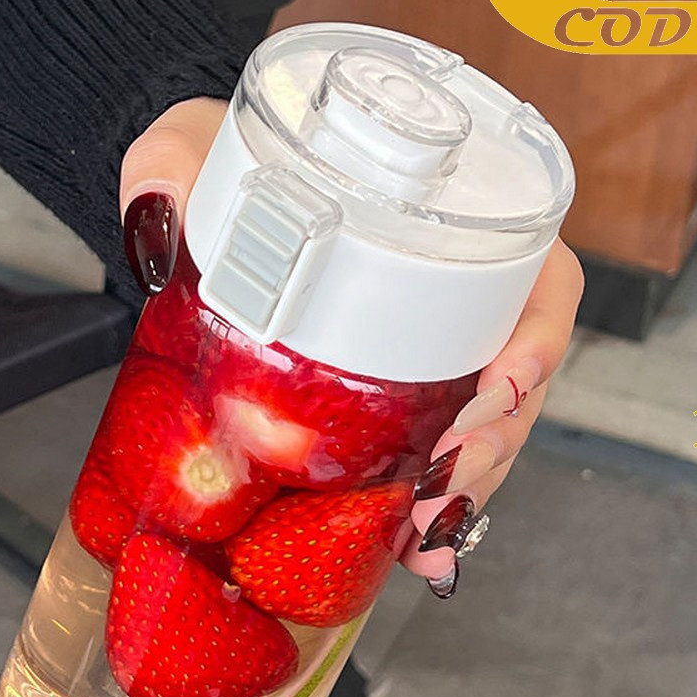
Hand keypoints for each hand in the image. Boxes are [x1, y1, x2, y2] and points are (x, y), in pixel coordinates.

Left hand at [120, 99, 584, 599]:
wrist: (210, 207)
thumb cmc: (228, 165)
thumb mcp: (197, 145)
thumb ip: (170, 164)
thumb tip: (158, 216)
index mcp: (444, 223)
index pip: (537, 279)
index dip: (538, 338)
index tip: (502, 384)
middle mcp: (452, 297)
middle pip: (517, 377)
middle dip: (496, 443)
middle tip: (447, 484)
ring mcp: (424, 356)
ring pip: (481, 431)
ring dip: (464, 491)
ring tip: (427, 536)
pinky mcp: (387, 402)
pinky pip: (426, 456)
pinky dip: (421, 507)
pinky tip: (405, 551)